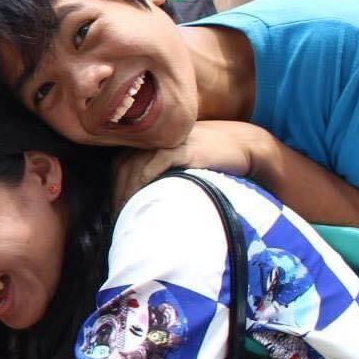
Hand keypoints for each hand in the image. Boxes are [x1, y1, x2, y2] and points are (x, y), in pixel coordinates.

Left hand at [113, 119, 264, 209]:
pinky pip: (154, 164)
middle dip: (119, 194)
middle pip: (123, 168)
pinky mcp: (180, 148)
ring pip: (134, 167)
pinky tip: (141, 198)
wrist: (243, 145)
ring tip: (128, 215)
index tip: (117, 211)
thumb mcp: (179, 162)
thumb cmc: (210, 157)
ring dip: (128, 192)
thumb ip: (160, 172)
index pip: (120, 165)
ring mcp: (165, 142)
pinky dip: (143, 181)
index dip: (116, 188)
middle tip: (119, 219)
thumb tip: (144, 200)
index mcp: (149, 142)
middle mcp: (153, 139)